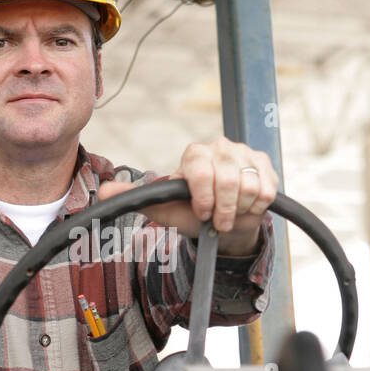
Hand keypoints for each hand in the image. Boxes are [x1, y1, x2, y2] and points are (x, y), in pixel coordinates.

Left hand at [98, 138, 277, 254]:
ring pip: (249, 187)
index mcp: (194, 154)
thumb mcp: (164, 208)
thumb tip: (103, 190)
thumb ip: (136, 197)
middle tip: (217, 219)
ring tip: (230, 212)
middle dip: (223, 209)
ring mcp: (245, 153)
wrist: (225, 223)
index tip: (202, 213)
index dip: (204, 198)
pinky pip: (267, 190)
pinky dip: (257, 207)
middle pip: (228, 181)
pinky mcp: (265, 163)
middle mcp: (220, 147)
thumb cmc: (192, 212)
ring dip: (240, 209)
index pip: (201, 172)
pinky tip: (247, 205)